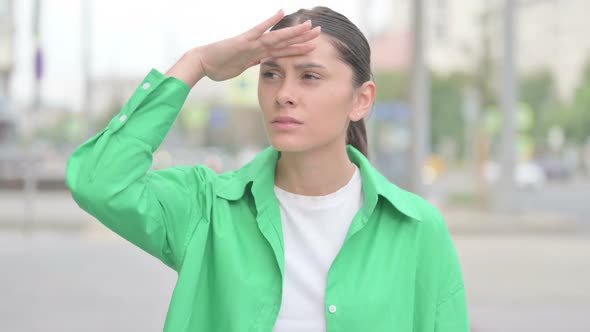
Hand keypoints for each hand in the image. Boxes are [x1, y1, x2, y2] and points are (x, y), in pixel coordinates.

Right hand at [197, 10, 320, 80]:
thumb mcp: (240, 66)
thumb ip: (252, 62)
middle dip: (303, 37)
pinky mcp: (245, 41)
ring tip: (309, 26)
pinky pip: (260, 31)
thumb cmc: (219, 65)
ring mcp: (253, 43)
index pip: (282, 50)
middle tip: (319, 31)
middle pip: (284, 42)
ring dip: (294, 33)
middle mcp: (258, 46)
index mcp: (258, 53)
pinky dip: (270, 21)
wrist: (203, 62)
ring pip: (278, 38)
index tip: (313, 45)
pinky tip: (281, 12)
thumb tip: (261, 62)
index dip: (298, 47)